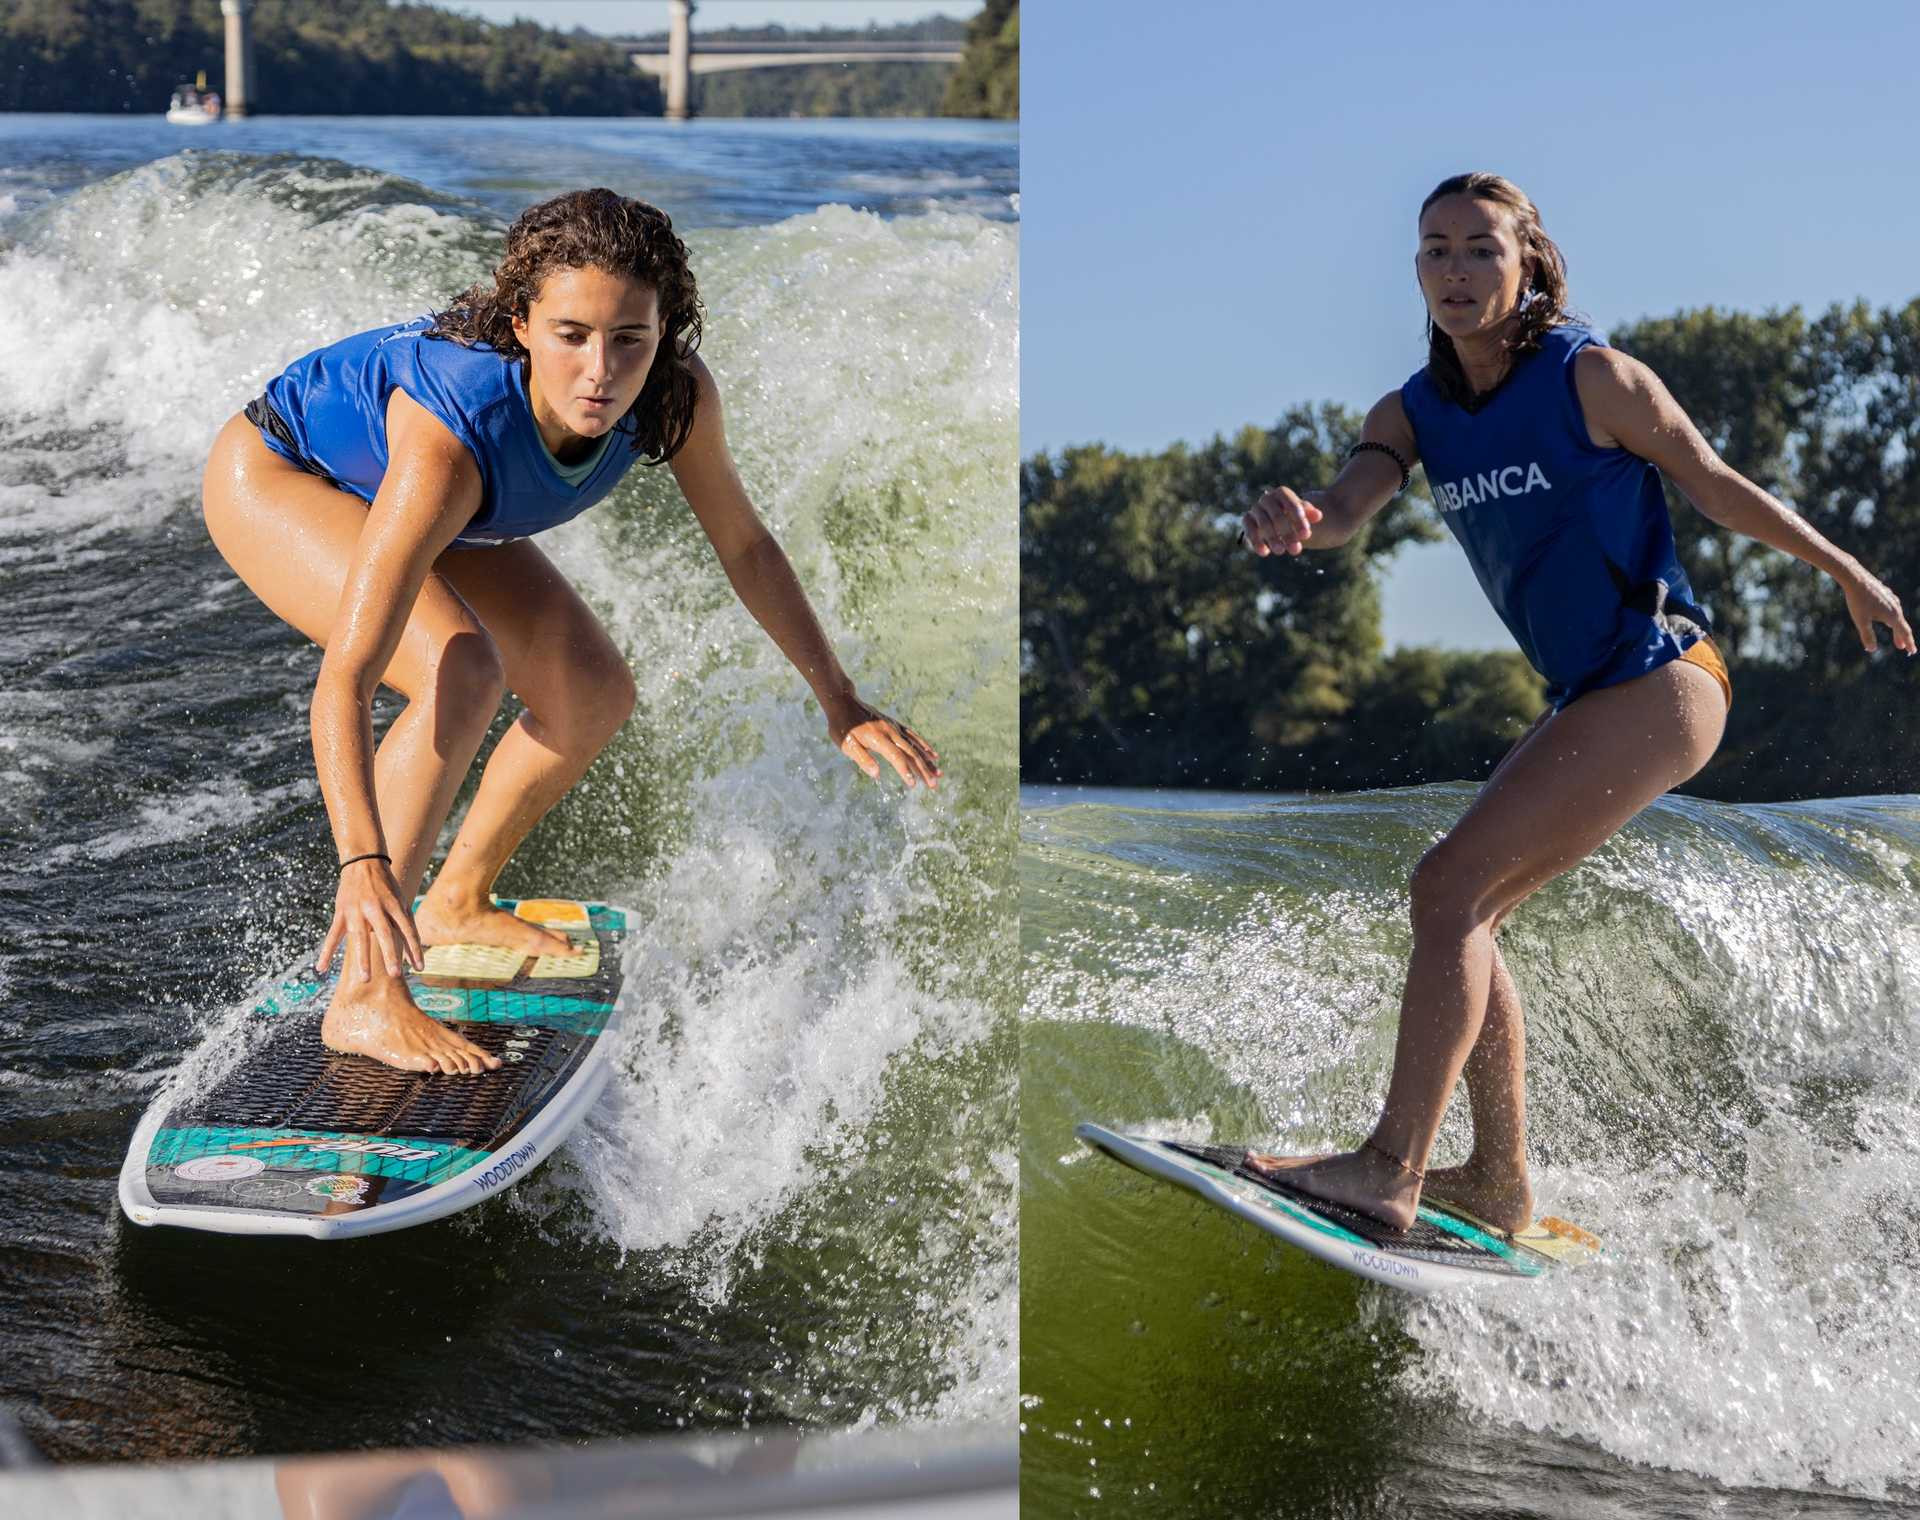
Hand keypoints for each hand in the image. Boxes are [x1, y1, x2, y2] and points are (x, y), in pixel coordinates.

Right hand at [316, 857, 425, 978]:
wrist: (363, 863)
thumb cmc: (387, 888)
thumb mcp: (400, 902)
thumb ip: (405, 926)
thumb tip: (413, 955)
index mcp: (394, 905)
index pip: (408, 930)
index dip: (414, 949)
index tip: (420, 968)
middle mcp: (376, 908)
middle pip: (385, 934)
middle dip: (390, 955)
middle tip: (395, 975)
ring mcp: (356, 911)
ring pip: (359, 937)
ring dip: (362, 958)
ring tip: (365, 979)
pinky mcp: (341, 913)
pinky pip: (333, 935)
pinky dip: (326, 952)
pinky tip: (321, 968)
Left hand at [828, 696, 940, 788]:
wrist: (844, 702)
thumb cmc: (842, 727)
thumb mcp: (847, 745)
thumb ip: (862, 759)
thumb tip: (876, 775)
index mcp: (878, 739)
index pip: (896, 757)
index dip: (905, 771)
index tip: (913, 784)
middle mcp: (891, 732)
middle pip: (911, 753)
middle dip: (923, 770)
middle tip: (933, 785)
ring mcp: (894, 728)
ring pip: (915, 746)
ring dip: (927, 761)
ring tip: (938, 774)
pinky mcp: (895, 725)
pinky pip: (913, 736)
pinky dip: (924, 746)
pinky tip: (933, 755)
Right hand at [1241, 486, 1321, 556]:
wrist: (1276, 520)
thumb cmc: (1292, 516)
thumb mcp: (1303, 515)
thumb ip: (1310, 514)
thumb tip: (1318, 516)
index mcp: (1282, 493)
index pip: (1291, 505)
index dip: (1299, 520)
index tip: (1306, 536)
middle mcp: (1267, 498)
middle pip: (1278, 516)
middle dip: (1288, 533)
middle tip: (1296, 550)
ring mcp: (1255, 508)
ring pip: (1264, 524)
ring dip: (1273, 539)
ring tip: (1281, 552)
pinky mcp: (1247, 520)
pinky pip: (1250, 530)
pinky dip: (1256, 541)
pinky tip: (1265, 553)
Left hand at [1841, 566, 1915, 654]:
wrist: (1856, 578)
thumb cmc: (1858, 600)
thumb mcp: (1861, 620)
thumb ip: (1867, 635)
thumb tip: (1871, 649)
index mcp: (1893, 615)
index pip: (1904, 632)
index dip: (1908, 643)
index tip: (1911, 652)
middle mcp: (1895, 607)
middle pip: (1901, 625)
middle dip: (1902, 638)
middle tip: (1904, 648)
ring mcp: (1891, 599)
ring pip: (1897, 617)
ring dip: (1897, 628)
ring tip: (1896, 637)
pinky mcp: (1885, 594)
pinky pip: (1892, 609)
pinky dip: (1892, 618)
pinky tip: (1888, 618)